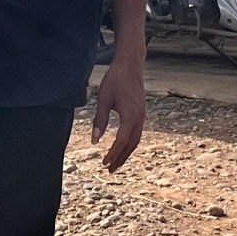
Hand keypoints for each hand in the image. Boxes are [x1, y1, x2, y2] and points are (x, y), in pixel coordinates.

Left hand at [88, 57, 144, 171]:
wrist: (130, 65)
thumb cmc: (115, 80)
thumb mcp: (103, 99)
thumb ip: (99, 121)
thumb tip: (94, 140)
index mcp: (130, 116)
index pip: (122, 141)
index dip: (113, 154)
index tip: (104, 163)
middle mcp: (139, 118)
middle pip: (131, 145)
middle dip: (121, 158)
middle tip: (109, 170)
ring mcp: (142, 116)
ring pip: (136, 140)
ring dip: (126, 153)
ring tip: (115, 163)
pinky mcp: (141, 113)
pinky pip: (137, 133)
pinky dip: (130, 143)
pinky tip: (121, 147)